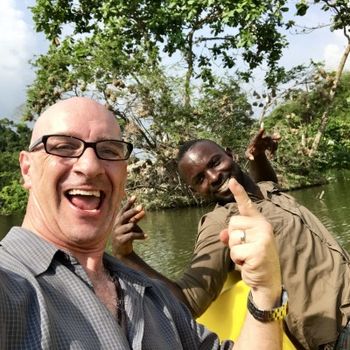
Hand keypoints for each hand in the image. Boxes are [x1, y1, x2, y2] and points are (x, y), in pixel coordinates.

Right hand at [112, 196, 145, 256]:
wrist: (120, 250)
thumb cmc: (126, 234)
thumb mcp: (130, 225)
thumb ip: (136, 218)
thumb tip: (143, 211)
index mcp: (118, 219)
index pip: (123, 209)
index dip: (129, 203)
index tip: (135, 196)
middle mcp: (117, 224)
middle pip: (125, 215)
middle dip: (133, 211)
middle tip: (141, 206)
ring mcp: (118, 232)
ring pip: (130, 226)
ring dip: (138, 229)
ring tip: (144, 233)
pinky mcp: (121, 240)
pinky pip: (132, 235)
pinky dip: (140, 235)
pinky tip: (146, 236)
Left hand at [220, 178, 280, 305]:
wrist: (268, 280)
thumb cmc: (254, 259)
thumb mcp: (243, 245)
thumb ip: (232, 236)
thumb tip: (222, 234)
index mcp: (259, 222)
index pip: (247, 205)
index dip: (239, 192)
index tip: (231, 181)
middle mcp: (263, 226)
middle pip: (232, 223)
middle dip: (232, 238)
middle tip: (244, 249)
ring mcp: (262, 237)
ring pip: (232, 237)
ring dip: (234, 250)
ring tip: (246, 256)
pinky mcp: (259, 250)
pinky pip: (235, 251)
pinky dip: (237, 260)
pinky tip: (247, 263)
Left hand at [245, 128, 280, 160]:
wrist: (255, 151)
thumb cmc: (250, 152)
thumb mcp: (247, 155)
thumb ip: (248, 156)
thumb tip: (252, 159)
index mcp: (255, 140)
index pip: (258, 136)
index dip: (260, 132)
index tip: (263, 128)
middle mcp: (261, 138)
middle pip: (268, 136)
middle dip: (273, 137)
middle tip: (280, 137)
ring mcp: (266, 140)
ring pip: (272, 141)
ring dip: (273, 147)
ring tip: (271, 155)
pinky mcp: (270, 142)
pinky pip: (275, 144)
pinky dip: (275, 148)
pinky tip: (272, 154)